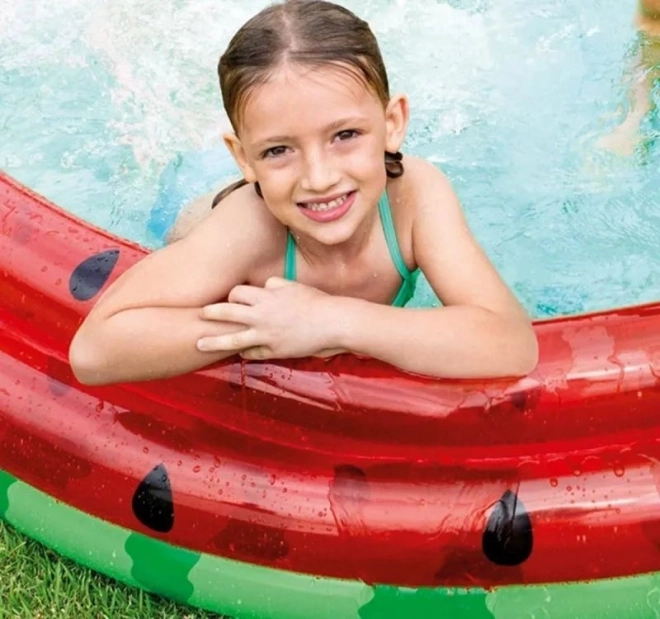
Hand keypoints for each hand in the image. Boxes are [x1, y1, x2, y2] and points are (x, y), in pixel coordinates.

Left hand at [197, 277, 338, 359]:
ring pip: (232, 338)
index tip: (230, 300)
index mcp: (267, 296)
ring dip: (213, 341)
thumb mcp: (294, 286)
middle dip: (211, 313)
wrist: (334, 322)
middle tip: (200, 314)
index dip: (232, 296)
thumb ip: (276, 285)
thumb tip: (266, 285)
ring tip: (199, 344)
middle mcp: (262, 314)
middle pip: (227, 312)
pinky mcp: (275, 350)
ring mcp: (266, 334)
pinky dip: (246, 352)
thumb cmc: (316, 301)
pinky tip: (241, 354)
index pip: (237, 292)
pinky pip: (253, 353)